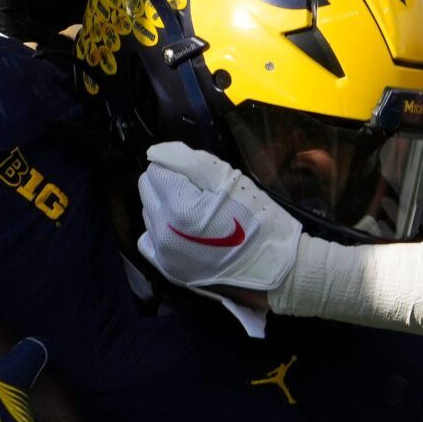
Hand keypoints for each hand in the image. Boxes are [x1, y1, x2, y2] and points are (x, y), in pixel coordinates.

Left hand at [136, 143, 305, 315]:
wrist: (274, 269)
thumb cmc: (259, 221)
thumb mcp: (231, 181)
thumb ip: (191, 162)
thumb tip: (158, 152)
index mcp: (179, 209)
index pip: (156, 171)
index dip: (179, 168)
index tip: (200, 178)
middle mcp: (163, 234)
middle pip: (148, 191)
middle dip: (168, 185)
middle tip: (199, 193)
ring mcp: (163, 255)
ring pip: (149, 213)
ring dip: (165, 207)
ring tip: (196, 213)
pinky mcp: (167, 269)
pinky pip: (149, 239)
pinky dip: (161, 230)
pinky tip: (183, 231)